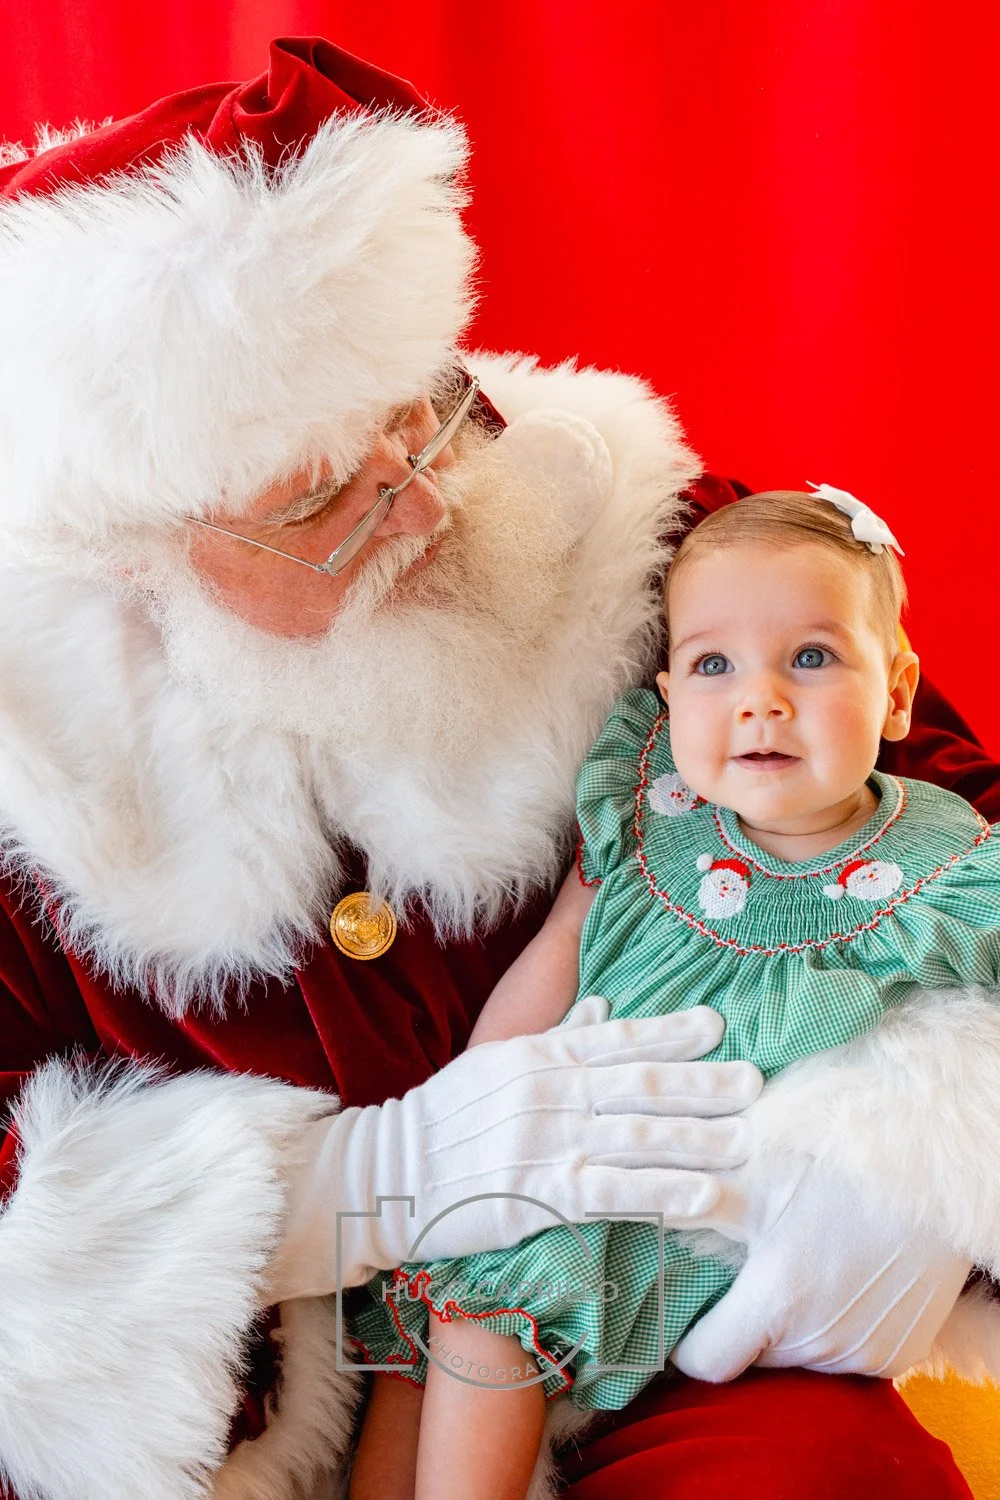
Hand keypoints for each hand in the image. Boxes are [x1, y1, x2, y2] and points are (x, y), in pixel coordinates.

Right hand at [267, 1004, 761, 1298]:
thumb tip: (600, 1007)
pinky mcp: (540, 1194)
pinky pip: (614, 1191)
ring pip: (636, 1133)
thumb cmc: (445, 1119)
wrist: (389, 1174)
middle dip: (703, 1082)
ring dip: (697, 1136)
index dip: (670, 1032)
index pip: (617, 1037)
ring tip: (746, 1138)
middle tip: (755, 1082)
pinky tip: (702, 1195)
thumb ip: (554, 1037)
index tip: (717, 1025)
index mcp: (538, 1054)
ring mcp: (546, 1141)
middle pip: (640, 1083)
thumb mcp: (495, 1062)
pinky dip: (662, 1192)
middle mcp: (549, 1090)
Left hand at [671, 1152, 970, 1380]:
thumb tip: (639, 1197)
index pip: (708, 1361)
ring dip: (789, 1329)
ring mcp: (864, 1353)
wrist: (933, 1173)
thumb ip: (696, 1199)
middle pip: (755, 1359)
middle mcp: (821, 1340)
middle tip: (742, 1277)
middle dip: (740, 1325)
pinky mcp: (898, 1354)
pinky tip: (836, 1280)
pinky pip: (845, 1356)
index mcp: (779, 1299)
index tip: (682, 1319)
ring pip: (800, 1359)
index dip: (686, 1343)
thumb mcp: (760, 1172)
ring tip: (794, 1269)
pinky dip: (832, 1330)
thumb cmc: (838, 1161)